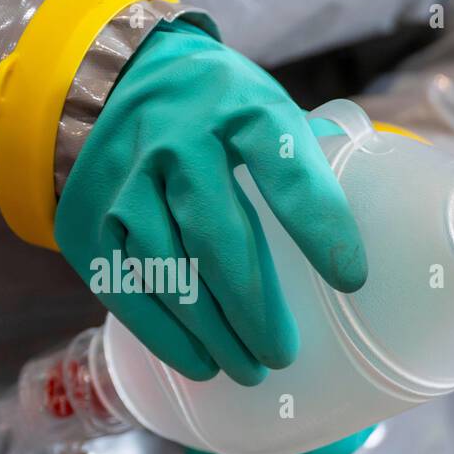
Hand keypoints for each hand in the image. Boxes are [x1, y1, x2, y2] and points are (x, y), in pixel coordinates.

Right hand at [55, 19, 366, 384]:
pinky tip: (198, 364)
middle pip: (219, 237)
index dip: (320, 226)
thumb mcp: (266, 109)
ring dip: (213, 333)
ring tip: (250, 370)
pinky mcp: (86, 220)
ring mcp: (123, 181)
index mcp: (238, 108)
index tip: (352, 281)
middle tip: (282, 356)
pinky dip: (164, 334)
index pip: (285, 169)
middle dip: (255, 308)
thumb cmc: (215, 111)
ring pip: (170, 271)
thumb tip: (367, 237)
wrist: (108, 82)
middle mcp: (174, 140)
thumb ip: (309, 162)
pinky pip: (125, 287)